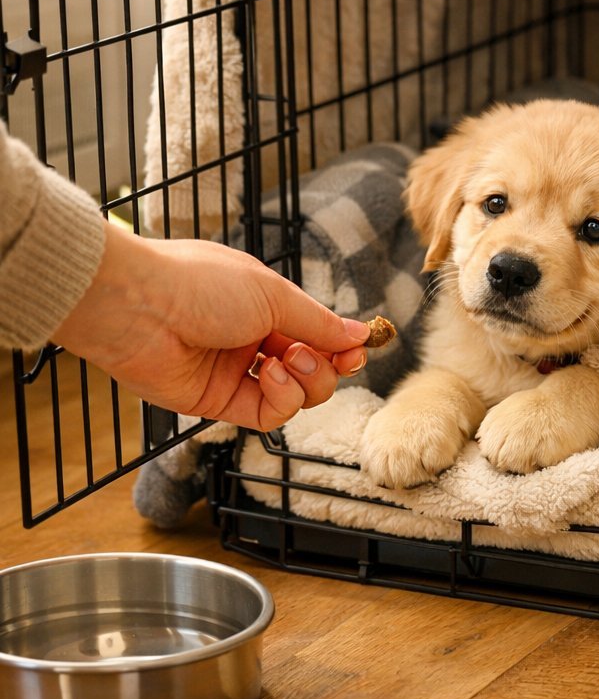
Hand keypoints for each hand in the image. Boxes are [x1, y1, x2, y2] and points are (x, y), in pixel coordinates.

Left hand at [53, 222, 370, 430]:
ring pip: (295, 395)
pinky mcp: (218, 402)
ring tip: (285, 359)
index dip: (340, 346)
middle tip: (317, 355)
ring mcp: (235, 372)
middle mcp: (251, 340)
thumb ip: (319, 323)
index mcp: (263, 305)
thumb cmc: (200, 284)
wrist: (139, 307)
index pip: (315, 334)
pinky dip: (281, 398)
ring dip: (305, 380)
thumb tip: (360, 334)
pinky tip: (268, 374)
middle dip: (325, 366)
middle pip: (312, 370)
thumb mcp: (274, 294)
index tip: (359, 351)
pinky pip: (268, 414)